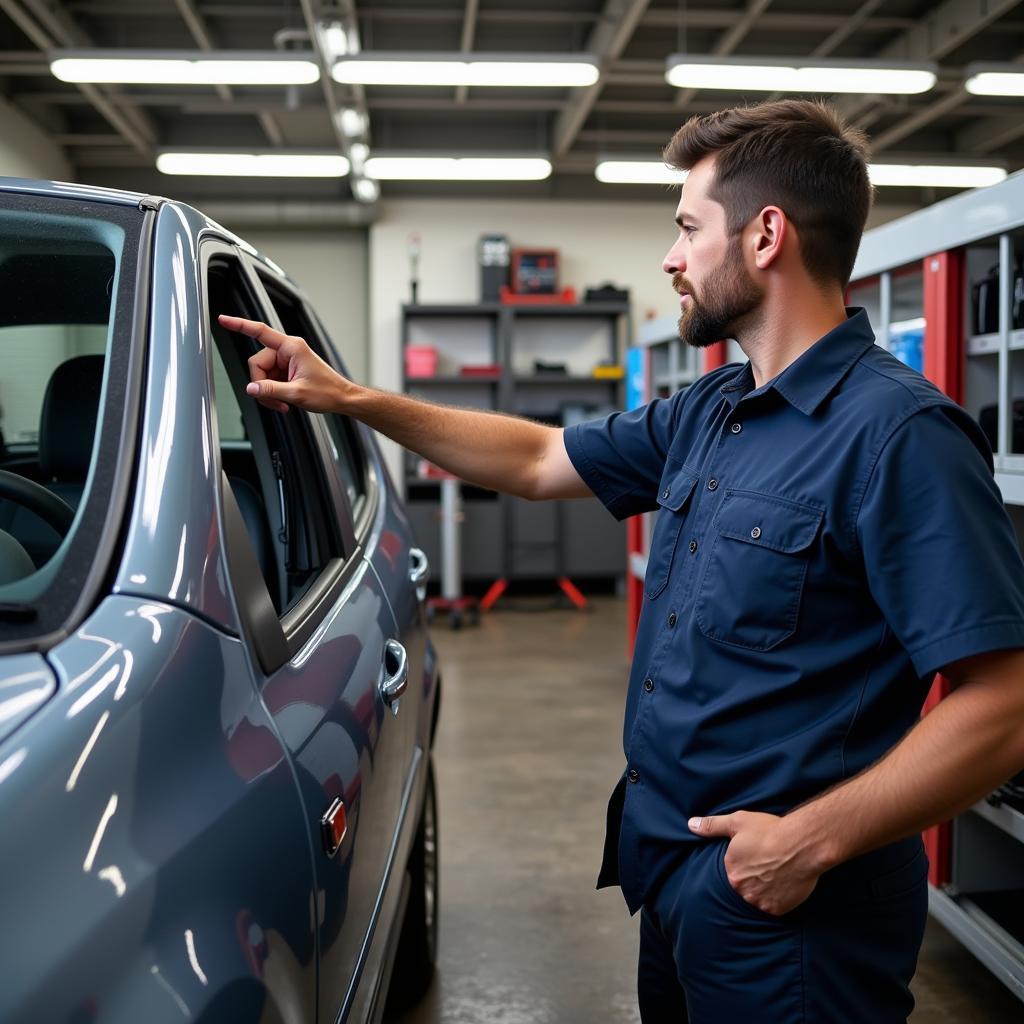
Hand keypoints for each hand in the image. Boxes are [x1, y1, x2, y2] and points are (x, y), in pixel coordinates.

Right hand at [217, 314, 353, 413]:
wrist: (341, 398)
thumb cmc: (328, 391)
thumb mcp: (297, 393)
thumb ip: (270, 390)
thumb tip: (251, 388)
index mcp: (291, 347)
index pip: (260, 332)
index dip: (239, 325)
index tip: (223, 319)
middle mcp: (288, 351)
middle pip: (257, 364)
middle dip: (262, 385)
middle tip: (275, 400)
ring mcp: (287, 361)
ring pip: (262, 375)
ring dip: (268, 392)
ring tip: (283, 402)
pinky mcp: (287, 371)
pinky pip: (269, 381)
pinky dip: (273, 393)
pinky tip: (284, 401)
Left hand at [688, 811, 821, 915]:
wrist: (801, 844)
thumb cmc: (769, 830)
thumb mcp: (737, 822)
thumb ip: (712, 826)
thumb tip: (691, 825)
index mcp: (731, 870)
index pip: (734, 870)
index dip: (747, 861)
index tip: (758, 853)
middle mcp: (742, 889)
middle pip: (745, 885)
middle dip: (754, 876)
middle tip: (769, 863)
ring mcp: (759, 901)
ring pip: (758, 897)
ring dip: (765, 889)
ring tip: (778, 873)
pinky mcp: (777, 910)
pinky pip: (774, 907)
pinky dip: (778, 898)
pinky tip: (785, 884)